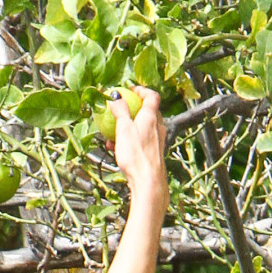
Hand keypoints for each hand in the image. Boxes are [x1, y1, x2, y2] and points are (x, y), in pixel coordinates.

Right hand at [113, 87, 166, 215]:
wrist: (148, 182)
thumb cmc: (137, 155)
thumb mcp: (124, 129)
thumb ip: (120, 111)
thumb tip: (115, 96)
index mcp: (151, 117)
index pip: (152, 96)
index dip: (141, 90)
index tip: (130, 90)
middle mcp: (158, 127)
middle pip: (147, 111)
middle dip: (133, 109)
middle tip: (120, 109)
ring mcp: (157, 141)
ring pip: (142, 128)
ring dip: (128, 127)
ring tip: (113, 132)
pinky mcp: (153, 154)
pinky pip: (140, 142)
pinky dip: (129, 141)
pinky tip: (115, 147)